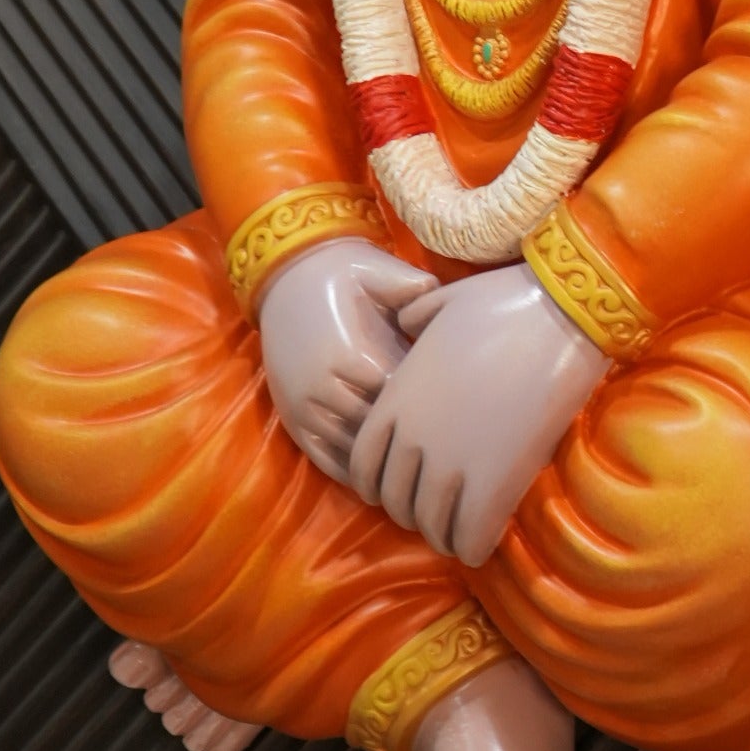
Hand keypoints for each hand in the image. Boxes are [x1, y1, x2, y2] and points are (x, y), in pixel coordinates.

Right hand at [258, 237, 433, 479]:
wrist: (289, 275)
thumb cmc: (344, 273)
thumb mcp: (378, 270)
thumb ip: (413, 289)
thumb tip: (446, 300)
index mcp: (351, 356)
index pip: (402, 398)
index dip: (430, 405)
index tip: (460, 411)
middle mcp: (324, 389)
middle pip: (381, 430)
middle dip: (413, 437)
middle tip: (453, 449)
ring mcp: (304, 409)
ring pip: (354, 451)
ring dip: (386, 463)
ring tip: (424, 472)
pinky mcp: (292, 420)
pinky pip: (325, 459)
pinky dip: (354, 472)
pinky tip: (384, 479)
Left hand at [348, 262, 609, 564]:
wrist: (560, 316)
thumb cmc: (503, 303)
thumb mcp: (439, 303)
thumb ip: (410, 319)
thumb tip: (405, 326)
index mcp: (394, 402)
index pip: (362, 466)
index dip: (376, 484)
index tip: (396, 488)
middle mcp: (413, 442)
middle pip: (396, 503)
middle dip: (413, 512)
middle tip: (435, 511)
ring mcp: (452, 466)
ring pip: (431, 526)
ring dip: (444, 533)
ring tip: (459, 532)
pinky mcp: (495, 484)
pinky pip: (470, 538)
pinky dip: (472, 547)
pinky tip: (481, 544)